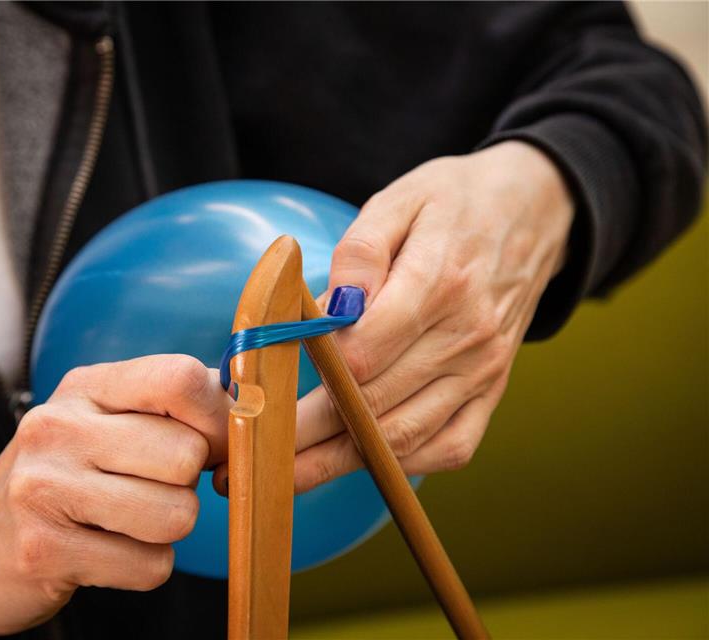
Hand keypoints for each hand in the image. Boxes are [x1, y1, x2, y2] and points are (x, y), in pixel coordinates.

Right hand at [0, 355, 231, 635]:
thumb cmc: (65, 476)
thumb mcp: (105, 421)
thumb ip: (173, 406)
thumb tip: (250, 404)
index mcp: (86, 386)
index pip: (181, 378)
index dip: (217, 419)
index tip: (208, 446)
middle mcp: (58, 425)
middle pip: (187, 455)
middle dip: (187, 485)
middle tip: (150, 490)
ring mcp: (44, 487)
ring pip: (177, 515)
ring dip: (167, 530)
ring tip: (126, 522)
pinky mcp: (41, 549)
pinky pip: (151, 566)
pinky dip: (144, 568)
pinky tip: (105, 553)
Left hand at [247, 141, 571, 492]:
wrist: (534, 212)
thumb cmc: (453, 202)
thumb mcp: (400, 200)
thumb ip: (360, 251)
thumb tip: (330, 307)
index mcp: (439, 284)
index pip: (361, 355)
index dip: (305, 382)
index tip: (259, 395)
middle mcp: (467, 337)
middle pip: (373, 406)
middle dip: (306, 437)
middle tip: (252, 455)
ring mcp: (484, 372)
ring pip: (403, 437)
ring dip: (339, 463)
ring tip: (286, 476)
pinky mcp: (492, 392)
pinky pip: (448, 447)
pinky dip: (400, 463)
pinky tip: (356, 463)